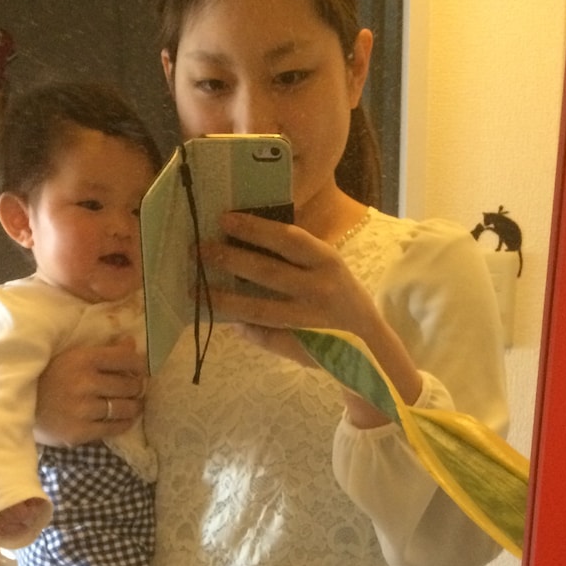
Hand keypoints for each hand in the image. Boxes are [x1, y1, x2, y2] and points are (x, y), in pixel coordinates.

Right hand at [34, 336, 146, 446]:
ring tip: (135, 404)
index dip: (140, 364)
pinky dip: (125, 423)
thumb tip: (132, 343)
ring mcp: (83, 409)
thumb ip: (101, 350)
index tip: (142, 369)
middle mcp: (84, 382)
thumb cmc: (47, 377)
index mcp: (82, 358)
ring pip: (125, 407)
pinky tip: (126, 419)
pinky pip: (114, 428)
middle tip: (137, 388)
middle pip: (128, 384)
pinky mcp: (80, 431)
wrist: (18, 407)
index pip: (124, 358)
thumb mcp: (70, 356)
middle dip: (137, 386)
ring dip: (135, 406)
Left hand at [204, 213, 423, 407]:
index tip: (224, 219)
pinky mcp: (300, 346)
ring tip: (195, 289)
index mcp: (326, 262)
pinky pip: (263, 335)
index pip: (287, 238)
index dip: (255, 228)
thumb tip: (244, 244)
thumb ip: (296, 258)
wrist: (371, 347)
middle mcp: (319, 289)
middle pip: (267, 271)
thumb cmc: (341, 299)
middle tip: (198, 249)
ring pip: (258, 308)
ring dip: (224, 298)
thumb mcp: (328, 270)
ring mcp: (308, 320)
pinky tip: (223, 320)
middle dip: (229, 259)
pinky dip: (242, 328)